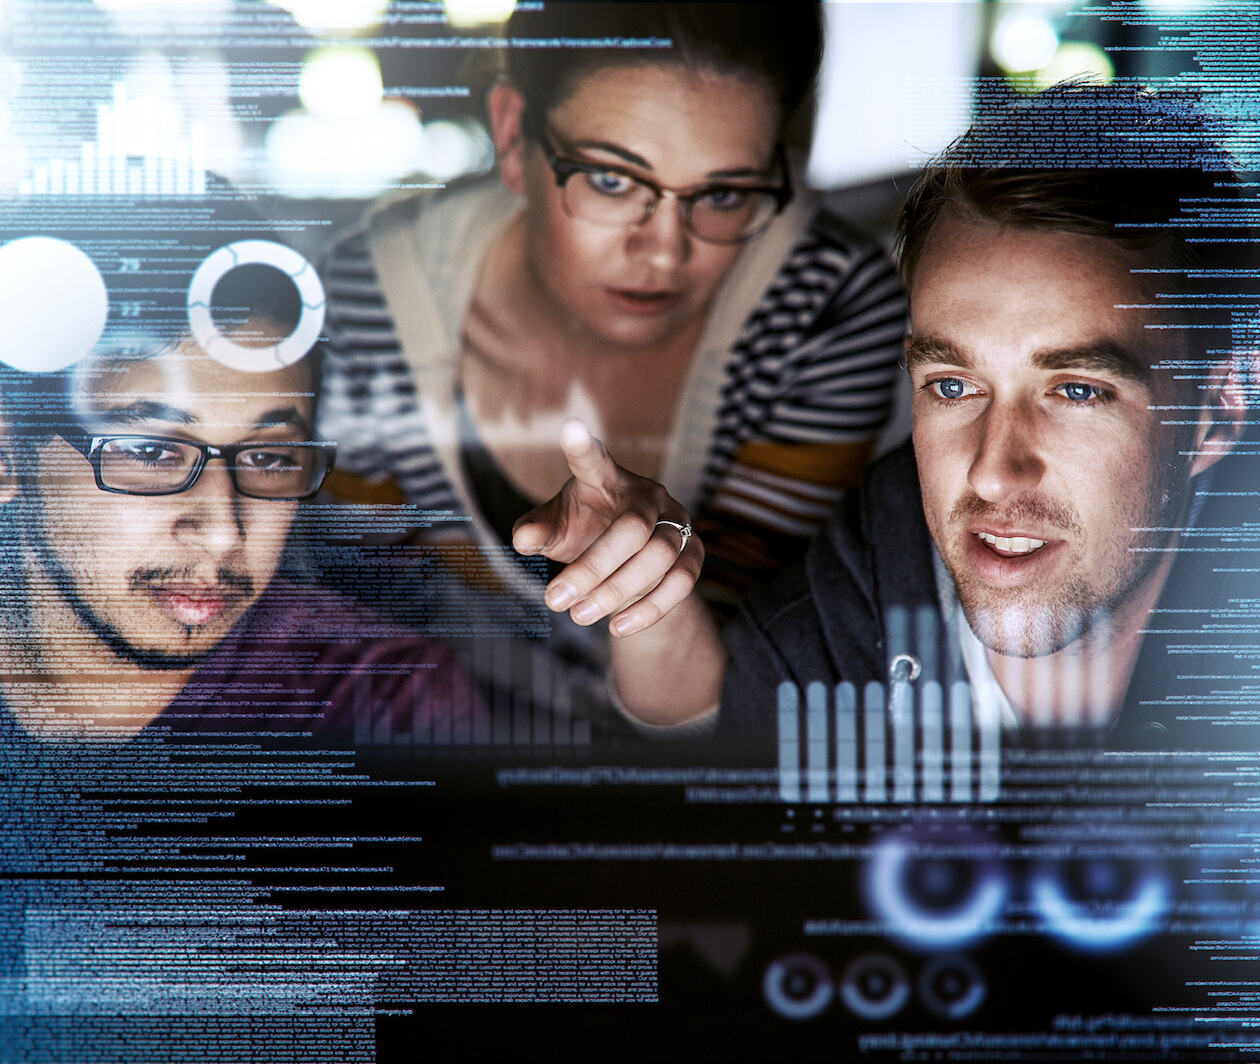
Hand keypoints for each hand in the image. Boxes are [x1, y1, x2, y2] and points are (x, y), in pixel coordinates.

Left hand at [511, 420, 702, 636]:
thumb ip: (537, 531)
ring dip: (617, 591)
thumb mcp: (556, 532)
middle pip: (632, 528)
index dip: (582, 447)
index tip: (569, 428)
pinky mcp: (695, 553)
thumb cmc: (585, 536)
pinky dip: (649, 609)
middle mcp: (648, 494)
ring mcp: (678, 521)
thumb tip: (522, 539)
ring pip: (659, 557)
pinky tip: (617, 627)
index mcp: (607, 478)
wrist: (628, 567)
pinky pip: (681, 583)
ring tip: (579, 615)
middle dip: (593, 568)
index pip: (594, 461)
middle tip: (554, 599)